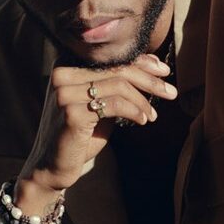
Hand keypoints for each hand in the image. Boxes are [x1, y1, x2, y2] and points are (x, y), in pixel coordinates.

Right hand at [18, 53, 174, 197]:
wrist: (52, 166)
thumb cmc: (80, 135)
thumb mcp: (100, 104)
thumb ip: (116, 85)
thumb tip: (151, 66)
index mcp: (66, 66)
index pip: (110, 56)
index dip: (141, 61)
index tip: (164, 71)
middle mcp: (62, 74)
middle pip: (116, 68)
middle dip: (149, 80)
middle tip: (171, 92)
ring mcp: (64, 93)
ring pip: (118, 85)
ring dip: (143, 100)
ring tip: (153, 115)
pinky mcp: (71, 113)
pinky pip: (114, 105)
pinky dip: (134, 111)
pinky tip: (144, 121)